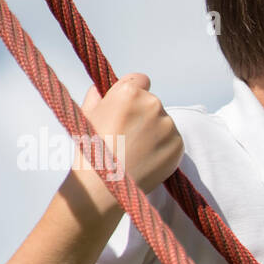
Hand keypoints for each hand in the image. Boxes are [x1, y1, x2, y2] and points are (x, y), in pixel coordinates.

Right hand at [72, 73, 183, 194]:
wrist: (106, 184)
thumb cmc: (91, 148)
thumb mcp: (85, 114)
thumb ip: (96, 95)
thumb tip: (101, 88)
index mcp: (130, 91)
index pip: (141, 79)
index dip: (133, 93)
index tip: (128, 106)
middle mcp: (153, 104)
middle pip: (152, 102)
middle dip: (143, 114)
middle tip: (127, 135)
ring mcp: (168, 125)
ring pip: (163, 122)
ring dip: (154, 131)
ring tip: (135, 150)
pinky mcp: (178, 145)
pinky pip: (172, 140)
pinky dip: (162, 148)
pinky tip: (146, 159)